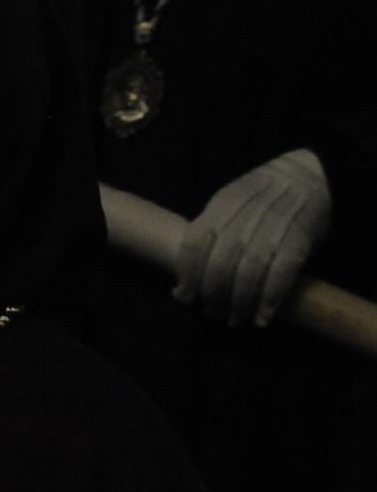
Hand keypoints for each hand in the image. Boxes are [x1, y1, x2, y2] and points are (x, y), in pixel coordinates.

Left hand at [173, 149, 330, 326]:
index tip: (183, 297)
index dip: (188, 274)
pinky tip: (262, 316)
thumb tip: (187, 280)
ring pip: (250, 269)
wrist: (308, 172)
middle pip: (222, 260)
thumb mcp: (232, 202)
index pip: (196, 241)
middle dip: (213, 292)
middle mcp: (247, 212)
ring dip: (240, 301)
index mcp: (223, 202)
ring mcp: (276, 223)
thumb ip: (213, 230)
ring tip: (235, 319)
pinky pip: (282, 272)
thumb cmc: (261, 196)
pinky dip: (270, 298)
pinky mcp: (301, 236)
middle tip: (212, 312)